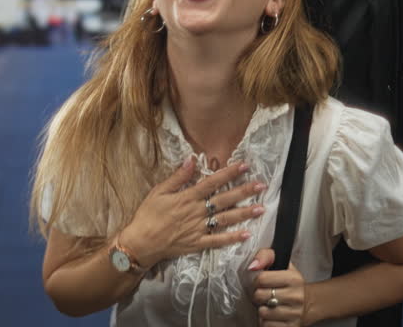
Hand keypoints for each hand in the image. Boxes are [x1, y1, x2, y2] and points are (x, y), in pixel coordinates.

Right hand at [119, 156, 266, 268]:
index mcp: (187, 197)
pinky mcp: (198, 244)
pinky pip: (218, 241)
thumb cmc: (147, 215)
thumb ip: (177, 177)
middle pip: (224, 199)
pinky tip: (246, 235)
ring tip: (261, 208)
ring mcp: (199, 229)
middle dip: (244, 191)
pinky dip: (232, 239)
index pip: (213, 182)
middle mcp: (197, 212)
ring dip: (244, 213)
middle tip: (262, 185)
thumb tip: (191, 159)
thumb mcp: (158, 191)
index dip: (229, 173)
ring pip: (226, 219)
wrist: (141, 243)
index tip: (245, 166)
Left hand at [249, 249, 308, 326]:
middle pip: (259, 296)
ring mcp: (295, 314)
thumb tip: (252, 266)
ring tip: (268, 306)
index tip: (260, 284)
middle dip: (257, 296)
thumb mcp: (282, 264)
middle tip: (263, 295)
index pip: (261, 279)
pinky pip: (267, 326)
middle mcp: (296, 296)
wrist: (309, 303)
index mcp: (294, 278)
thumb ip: (265, 256)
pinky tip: (272, 317)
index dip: (256, 281)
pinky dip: (266, 322)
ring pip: (263, 313)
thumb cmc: (289, 283)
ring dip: (262, 310)